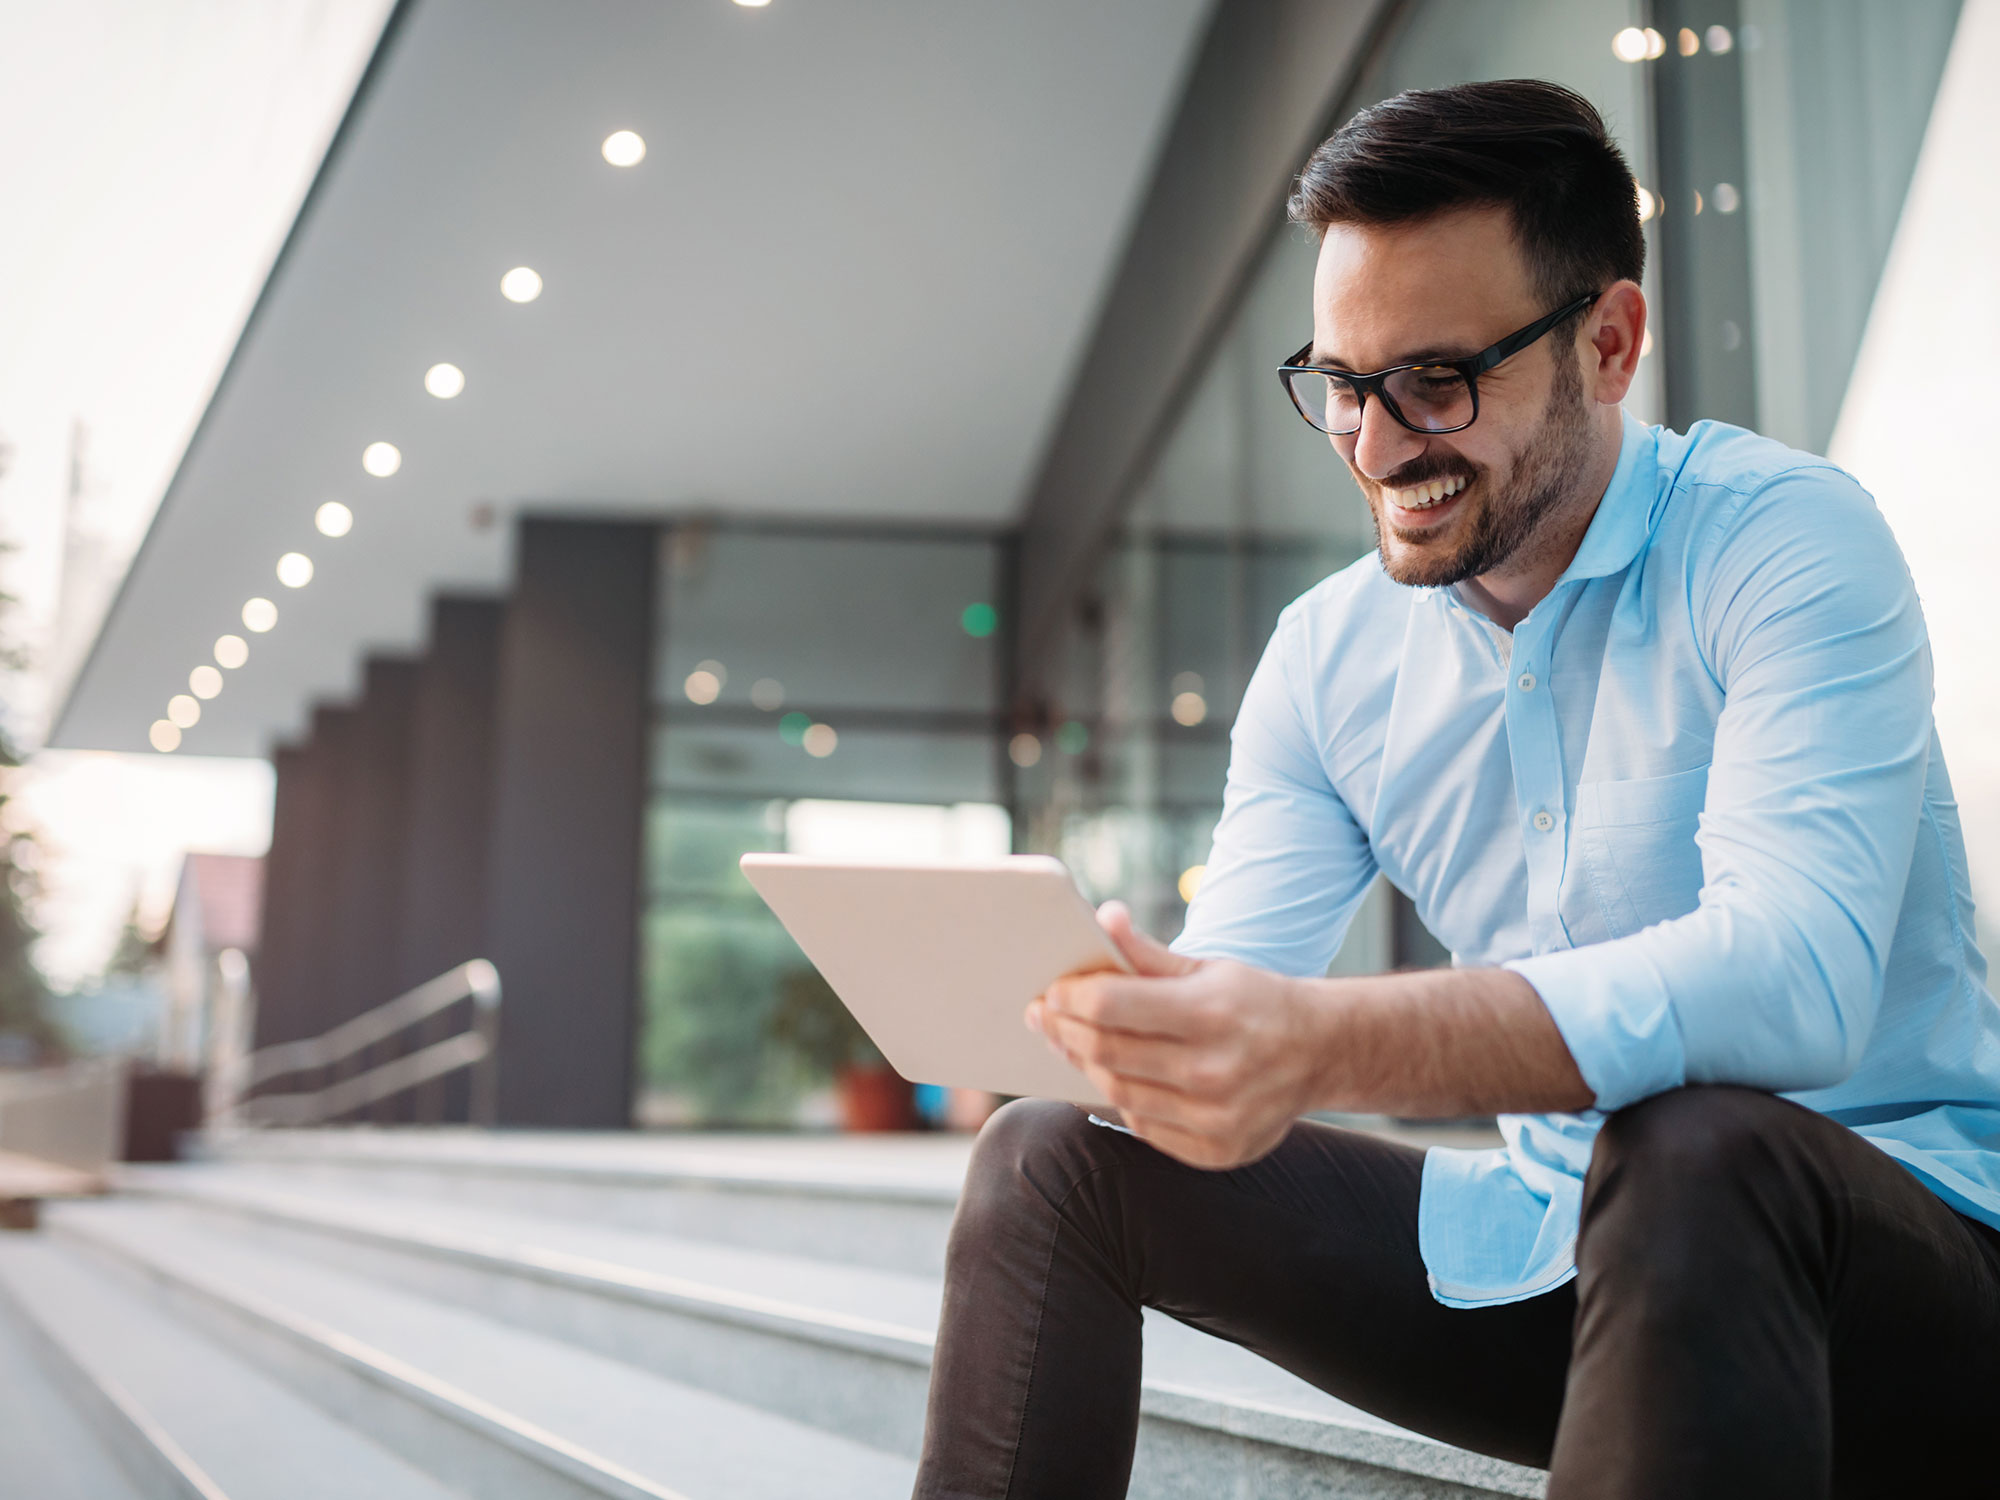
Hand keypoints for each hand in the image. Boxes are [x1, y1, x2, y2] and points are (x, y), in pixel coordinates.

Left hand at [1025, 902, 1322, 1168]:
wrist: (1323, 1052)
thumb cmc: (1254, 1002)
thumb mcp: (1208, 967)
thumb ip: (1148, 952)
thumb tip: (1102, 918)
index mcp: (1211, 1013)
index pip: (1111, 1006)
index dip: (1071, 997)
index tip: (1051, 990)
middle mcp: (1215, 1070)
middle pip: (1107, 1052)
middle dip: (1064, 1031)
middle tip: (1044, 1015)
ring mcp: (1216, 1118)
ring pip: (1118, 1092)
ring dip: (1085, 1065)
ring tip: (1070, 1043)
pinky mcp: (1216, 1151)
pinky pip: (1143, 1126)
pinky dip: (1120, 1098)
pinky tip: (1111, 1075)